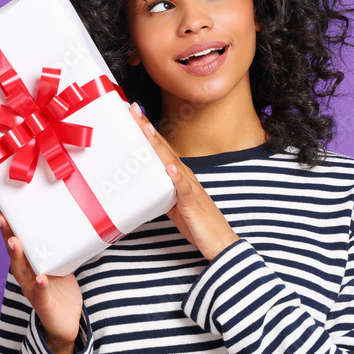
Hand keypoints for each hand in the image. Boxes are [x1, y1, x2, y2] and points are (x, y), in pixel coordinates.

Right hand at [0, 199, 83, 353]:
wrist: (65, 322)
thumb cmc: (60, 288)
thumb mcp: (60, 261)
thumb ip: (59, 242)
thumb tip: (69, 211)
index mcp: (29, 260)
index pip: (15, 236)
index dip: (6, 219)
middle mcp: (26, 272)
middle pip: (13, 251)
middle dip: (6, 233)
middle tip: (1, 215)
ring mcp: (32, 288)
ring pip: (21, 271)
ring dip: (17, 255)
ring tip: (14, 241)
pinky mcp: (43, 304)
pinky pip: (40, 294)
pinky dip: (39, 285)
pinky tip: (40, 278)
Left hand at [128, 103, 239, 260]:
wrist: (219, 242)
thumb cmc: (198, 224)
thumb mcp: (174, 206)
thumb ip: (161, 194)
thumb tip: (145, 188)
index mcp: (179, 176)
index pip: (161, 149)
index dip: (148, 132)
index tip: (134, 115)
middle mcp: (185, 177)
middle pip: (164, 148)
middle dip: (148, 129)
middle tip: (134, 110)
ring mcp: (190, 188)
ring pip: (171, 162)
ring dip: (159, 145)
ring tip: (145, 129)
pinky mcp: (193, 203)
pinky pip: (184, 188)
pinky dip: (177, 177)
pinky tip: (170, 168)